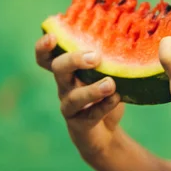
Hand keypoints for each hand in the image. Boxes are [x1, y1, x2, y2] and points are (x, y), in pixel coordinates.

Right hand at [35, 34, 124, 160]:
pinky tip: (116, 98)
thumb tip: (127, 36)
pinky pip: (90, 114)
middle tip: (95, 57)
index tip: (53, 37)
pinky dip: (105, 106)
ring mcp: (69, 106)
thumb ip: (110, 59)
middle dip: (73, 60)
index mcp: (68, 70)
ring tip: (110, 84)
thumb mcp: (107, 73)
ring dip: (93, 90)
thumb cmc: (105, 94)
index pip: (46, 57)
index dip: (43, 47)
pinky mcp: (79, 124)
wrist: (105, 134)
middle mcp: (64, 86)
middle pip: (58, 69)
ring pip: (74, 97)